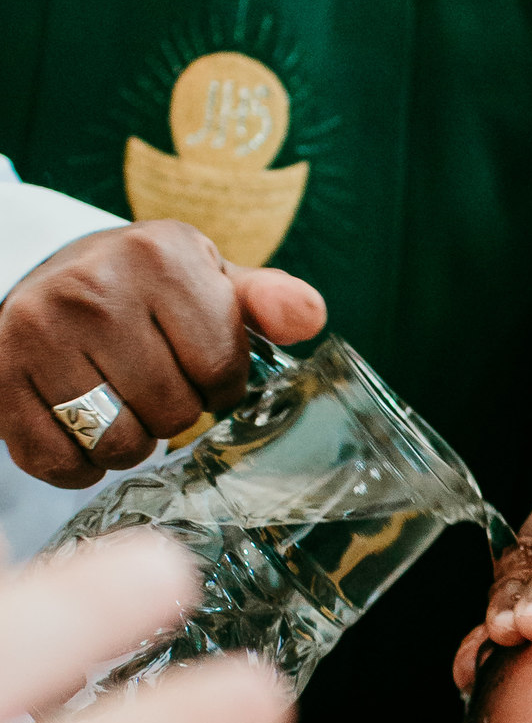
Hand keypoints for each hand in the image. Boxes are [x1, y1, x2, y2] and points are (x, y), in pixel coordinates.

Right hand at [0, 220, 326, 488]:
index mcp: (160, 256)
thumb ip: (264, 301)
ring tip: (122, 405)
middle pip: (171, 412)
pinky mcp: (0, 377)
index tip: (201, 367)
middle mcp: (93, 288)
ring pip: (118, 445)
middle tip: (155, 384)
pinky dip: (79, 466)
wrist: (45, 277)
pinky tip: (83, 430)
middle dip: (175, 413)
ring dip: (131, 443)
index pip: (221, 367)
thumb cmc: (144, 289)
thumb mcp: (207, 279)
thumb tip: (309, 316)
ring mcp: (38, 332)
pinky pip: (57, 463)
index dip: (221, 384)